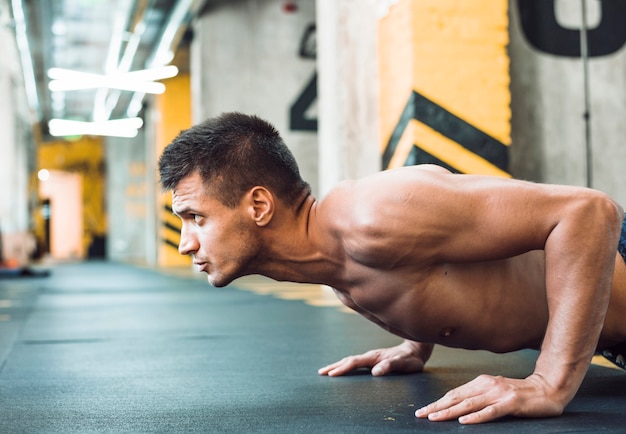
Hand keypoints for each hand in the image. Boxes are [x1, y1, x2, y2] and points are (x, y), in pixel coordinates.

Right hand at [318, 340, 432, 376]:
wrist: (417, 348)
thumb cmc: (412, 359)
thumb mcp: (404, 364)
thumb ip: (391, 366)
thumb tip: (376, 371)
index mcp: (375, 357)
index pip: (355, 362)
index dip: (343, 368)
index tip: (331, 375)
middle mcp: (371, 356)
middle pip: (348, 360)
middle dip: (334, 367)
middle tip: (320, 373)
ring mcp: (371, 357)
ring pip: (350, 360)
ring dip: (338, 365)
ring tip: (326, 371)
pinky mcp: (373, 359)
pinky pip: (356, 362)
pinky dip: (345, 365)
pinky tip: (343, 369)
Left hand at [415, 373, 565, 423]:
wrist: (548, 388)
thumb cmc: (520, 393)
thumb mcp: (495, 391)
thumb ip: (479, 396)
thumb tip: (458, 405)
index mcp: (481, 382)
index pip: (455, 394)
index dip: (438, 402)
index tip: (423, 410)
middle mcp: (487, 385)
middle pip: (457, 398)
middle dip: (437, 407)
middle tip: (421, 414)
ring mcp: (499, 394)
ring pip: (469, 405)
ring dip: (450, 412)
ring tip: (434, 418)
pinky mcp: (511, 403)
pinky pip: (491, 412)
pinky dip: (476, 417)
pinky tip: (464, 421)